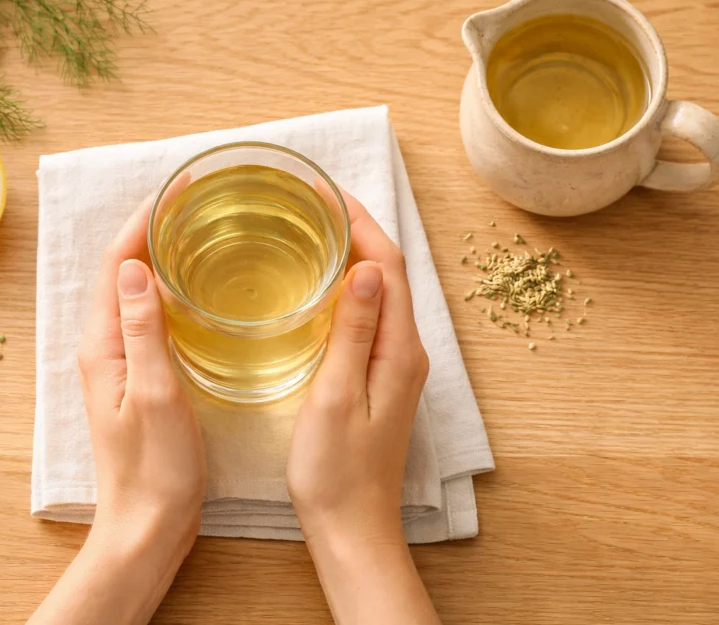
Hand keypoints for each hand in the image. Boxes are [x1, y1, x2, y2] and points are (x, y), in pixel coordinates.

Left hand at [28, 198, 205, 624]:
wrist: (148, 523)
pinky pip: (150, 318)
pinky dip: (170, 292)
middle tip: (195, 201)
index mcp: (102, 344)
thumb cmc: (154, 466)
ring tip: (199, 231)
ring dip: (160, 257)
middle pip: (122, 270)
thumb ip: (143, 329)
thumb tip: (135, 266)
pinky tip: (200, 291)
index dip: (141, 221)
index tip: (176, 189)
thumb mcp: (154, 392)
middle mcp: (104, 346)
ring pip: (137, 292)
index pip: (114, 264)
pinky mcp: (141, 377)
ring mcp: (121, 361)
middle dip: (151, 229)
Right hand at [287, 191, 438, 624]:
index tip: (326, 192)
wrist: (351, 527)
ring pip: (380, 293)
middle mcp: (406, 352)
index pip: (390, 265)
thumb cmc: (335, 470)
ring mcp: (394, 366)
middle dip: (356, 230)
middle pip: (389, 272)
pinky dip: (347, 290)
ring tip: (312, 230)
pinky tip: (317, 288)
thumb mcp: (336, 396)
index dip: (361, 222)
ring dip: (352, 256)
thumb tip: (367, 269)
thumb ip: (354, 331)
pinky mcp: (379, 379)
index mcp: (399, 350)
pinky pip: (369, 318)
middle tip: (312, 202)